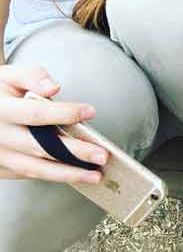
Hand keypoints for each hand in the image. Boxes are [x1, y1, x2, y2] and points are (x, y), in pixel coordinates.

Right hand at [0, 64, 106, 182]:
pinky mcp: (0, 169)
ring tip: (95, 175)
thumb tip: (53, 87)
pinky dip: (53, 175)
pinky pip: (28, 174)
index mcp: (2, 111)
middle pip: (42, 147)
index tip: (90, 111)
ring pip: (35, 169)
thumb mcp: (9, 76)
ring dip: (68, 174)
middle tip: (102, 155)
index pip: (37, 114)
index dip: (65, 113)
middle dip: (75, 152)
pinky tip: (75, 174)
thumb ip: (32, 77)